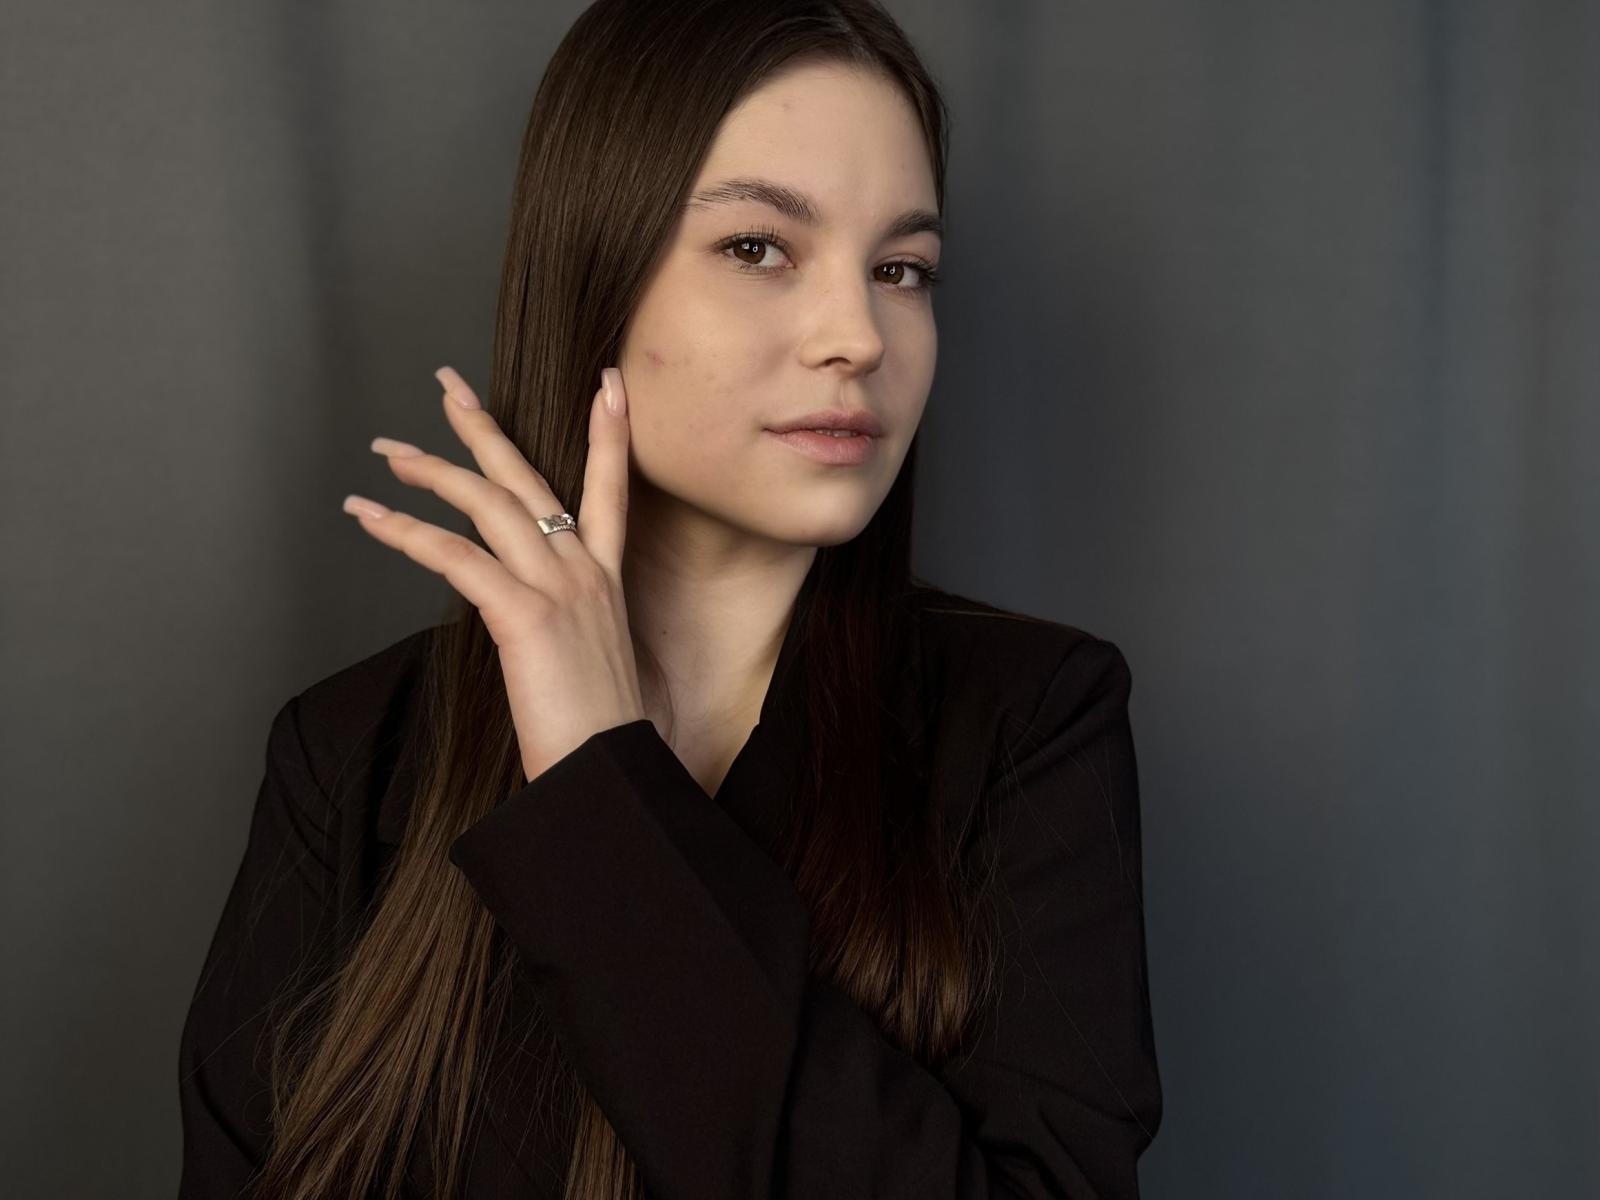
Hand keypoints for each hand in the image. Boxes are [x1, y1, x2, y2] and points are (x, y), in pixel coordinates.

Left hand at [342, 365, 644, 783]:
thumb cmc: (598, 733)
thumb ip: (568, 628)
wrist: (608, 773)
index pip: (612, 488)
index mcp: (605, 581)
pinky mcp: (524, 614)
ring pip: (488, 503)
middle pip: (528, 478)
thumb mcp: (593, 664)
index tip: (608, 383)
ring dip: (431, 470)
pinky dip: (406, 532)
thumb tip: (536, 627)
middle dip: (484, 426)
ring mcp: (558, 588)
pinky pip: (455, 554)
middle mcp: (584, 571)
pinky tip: (369, 516)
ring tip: (388, 453)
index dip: (610, 433)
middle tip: (448, 385)